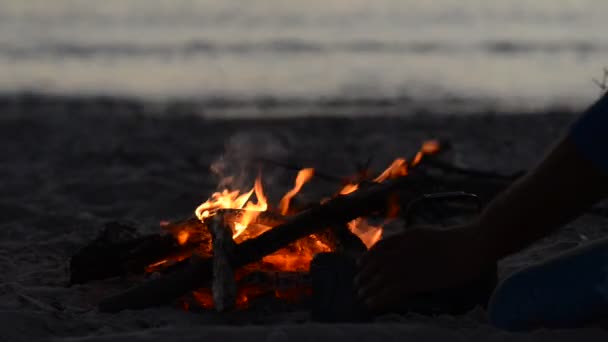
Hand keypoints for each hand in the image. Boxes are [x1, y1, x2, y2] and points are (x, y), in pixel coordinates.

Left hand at [354, 224, 492, 312]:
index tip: (359, 264)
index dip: (368, 256)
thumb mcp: (433, 236)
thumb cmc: (461, 241)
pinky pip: (392, 289)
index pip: (381, 246)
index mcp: (409, 235)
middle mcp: (405, 247)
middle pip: (377, 261)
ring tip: (360, 295)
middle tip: (357, 283)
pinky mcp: (418, 278)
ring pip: (381, 276)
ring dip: (368, 287)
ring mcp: (411, 262)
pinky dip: (378, 297)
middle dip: (365, 273)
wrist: (474, 243)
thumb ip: (418, 242)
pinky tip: (370, 303)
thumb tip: (409, 250)